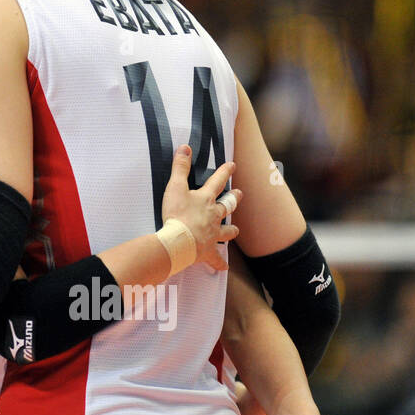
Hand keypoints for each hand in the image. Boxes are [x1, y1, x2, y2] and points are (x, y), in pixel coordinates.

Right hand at [161, 145, 240, 270]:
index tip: (232, 166)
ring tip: (235, 230)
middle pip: (228, 206)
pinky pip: (215, 259)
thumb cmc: (176, 214)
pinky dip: (219, 263)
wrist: (179, 241)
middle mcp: (213, 216)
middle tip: (240, 194)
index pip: (218, 182)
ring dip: (231, 230)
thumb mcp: (175, 187)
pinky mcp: (208, 251)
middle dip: (234, 199)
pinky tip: (222, 267)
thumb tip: (185, 148)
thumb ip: (180, 168)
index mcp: (206, 200)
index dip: (225, 172)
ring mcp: (212, 234)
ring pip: (227, 232)